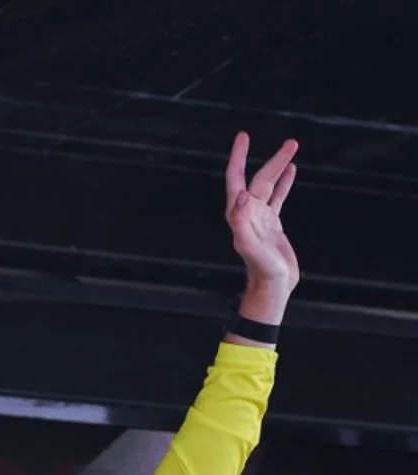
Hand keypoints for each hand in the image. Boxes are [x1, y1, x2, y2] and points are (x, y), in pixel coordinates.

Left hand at [225, 132, 299, 291]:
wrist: (272, 285)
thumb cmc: (261, 268)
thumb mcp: (249, 244)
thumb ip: (241, 221)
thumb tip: (240, 195)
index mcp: (238, 214)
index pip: (236, 179)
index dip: (238, 157)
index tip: (244, 137)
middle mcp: (247, 212)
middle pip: (259, 179)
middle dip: (273, 159)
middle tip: (292, 142)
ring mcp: (260, 216)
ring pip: (270, 184)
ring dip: (280, 166)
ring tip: (292, 147)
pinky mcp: (272, 223)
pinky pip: (279, 196)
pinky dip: (285, 182)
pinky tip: (292, 170)